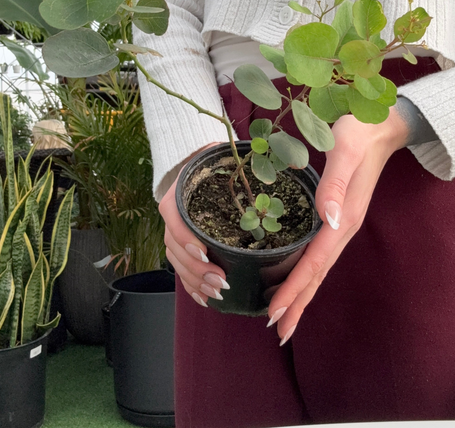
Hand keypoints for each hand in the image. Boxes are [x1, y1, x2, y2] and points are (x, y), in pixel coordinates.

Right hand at [159, 144, 229, 306]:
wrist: (202, 164)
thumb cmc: (218, 161)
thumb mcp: (224, 156)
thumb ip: (241, 161)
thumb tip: (281, 166)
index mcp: (179, 191)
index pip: (173, 217)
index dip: (185, 238)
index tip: (204, 253)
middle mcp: (173, 213)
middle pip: (174, 246)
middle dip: (195, 269)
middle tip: (219, 282)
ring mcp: (176, 230)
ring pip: (176, 261)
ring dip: (194, 281)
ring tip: (216, 293)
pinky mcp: (182, 243)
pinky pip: (180, 267)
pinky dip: (190, 285)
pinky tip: (204, 298)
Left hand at [266, 108, 409, 344]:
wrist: (383, 126)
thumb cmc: (360, 133)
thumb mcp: (346, 150)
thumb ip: (335, 183)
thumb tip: (329, 219)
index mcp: (344, 219)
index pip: (314, 262)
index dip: (293, 289)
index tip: (273, 314)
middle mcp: (343, 228)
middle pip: (317, 274)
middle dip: (297, 303)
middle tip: (276, 331)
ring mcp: (342, 224)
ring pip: (318, 267)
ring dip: (301, 294)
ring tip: (283, 317)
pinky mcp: (338, 217)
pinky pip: (319, 253)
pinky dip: (306, 273)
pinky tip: (294, 278)